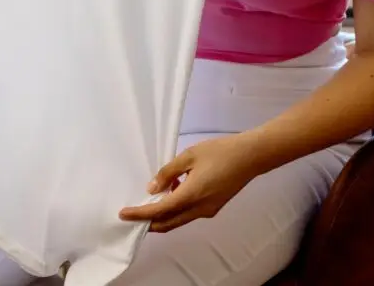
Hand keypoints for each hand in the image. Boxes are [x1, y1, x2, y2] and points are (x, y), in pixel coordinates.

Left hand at [118, 134, 257, 233]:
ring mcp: (208, 210)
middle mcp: (199, 209)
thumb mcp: (189, 155)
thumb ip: (168, 172)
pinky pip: (190, 212)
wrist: (249, 156)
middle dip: (149, 222)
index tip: (124, 214)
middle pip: (169, 223)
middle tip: (133, 214)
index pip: (160, 211)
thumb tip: (152, 188)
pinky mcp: (214, 207)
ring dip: (164, 214)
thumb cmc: (219, 151)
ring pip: (179, 219)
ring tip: (153, 196)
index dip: (140, 214)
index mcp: (191, 196)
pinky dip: (177, 206)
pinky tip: (175, 188)